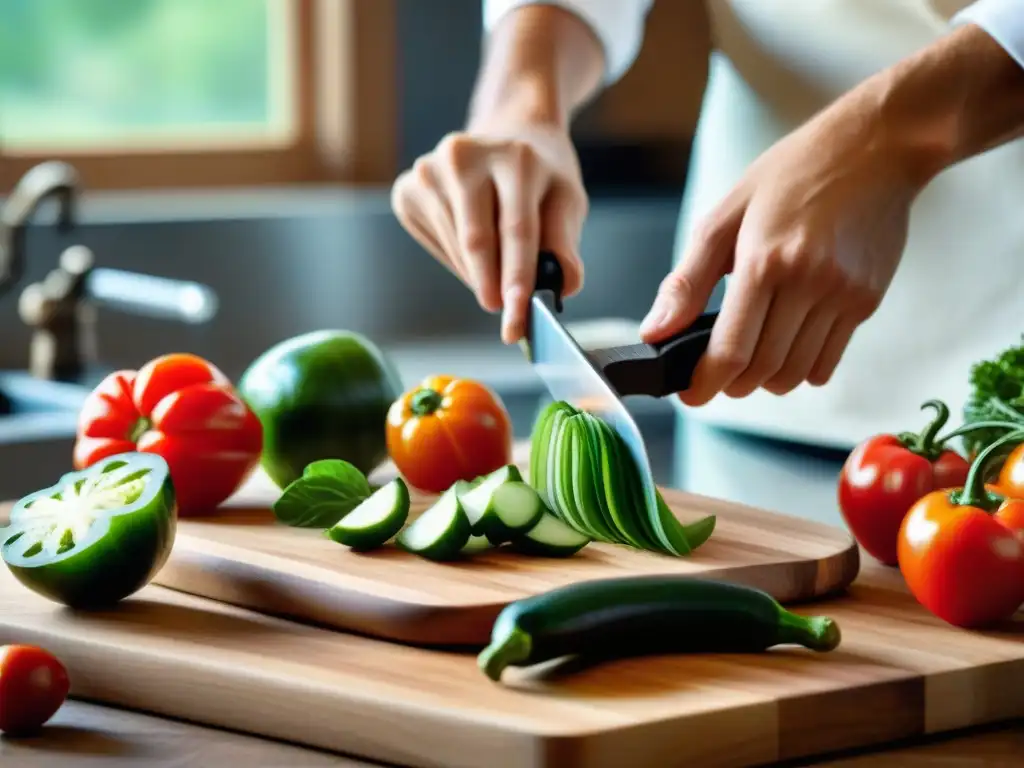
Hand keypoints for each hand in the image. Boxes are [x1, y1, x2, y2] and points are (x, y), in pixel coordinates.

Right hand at [391, 124, 586, 343]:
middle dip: (493, 286)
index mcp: (514, 156)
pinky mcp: (407, 188)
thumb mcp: (566, 200)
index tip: (518, 317)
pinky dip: (458, 261)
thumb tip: (564, 286)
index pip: (516, 229)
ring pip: (455, 248)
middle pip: (477, 241)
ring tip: (498, 272)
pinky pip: (435, 244)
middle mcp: (465, 155)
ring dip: (478, 276)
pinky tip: (474, 249)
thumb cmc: (541, 175)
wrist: (509, 133)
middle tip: (506, 315)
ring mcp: (429, 170)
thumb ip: (564, 244)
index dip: (517, 278)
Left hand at [640, 91, 928, 405]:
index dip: (705, 383)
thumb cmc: (794, 173)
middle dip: (731, 384)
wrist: (876, 148)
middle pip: (763, 371)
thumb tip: (654, 331)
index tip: (690, 392)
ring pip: (796, 374)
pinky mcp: (866, 301)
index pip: (731, 351)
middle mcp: (807, 283)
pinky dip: (801, 369)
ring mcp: (842, 296)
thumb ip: (687, 280)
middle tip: (715, 372)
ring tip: (750, 357)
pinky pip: (828, 362)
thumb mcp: (726, 215)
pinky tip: (786, 345)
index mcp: (764, 261)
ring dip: (765, 380)